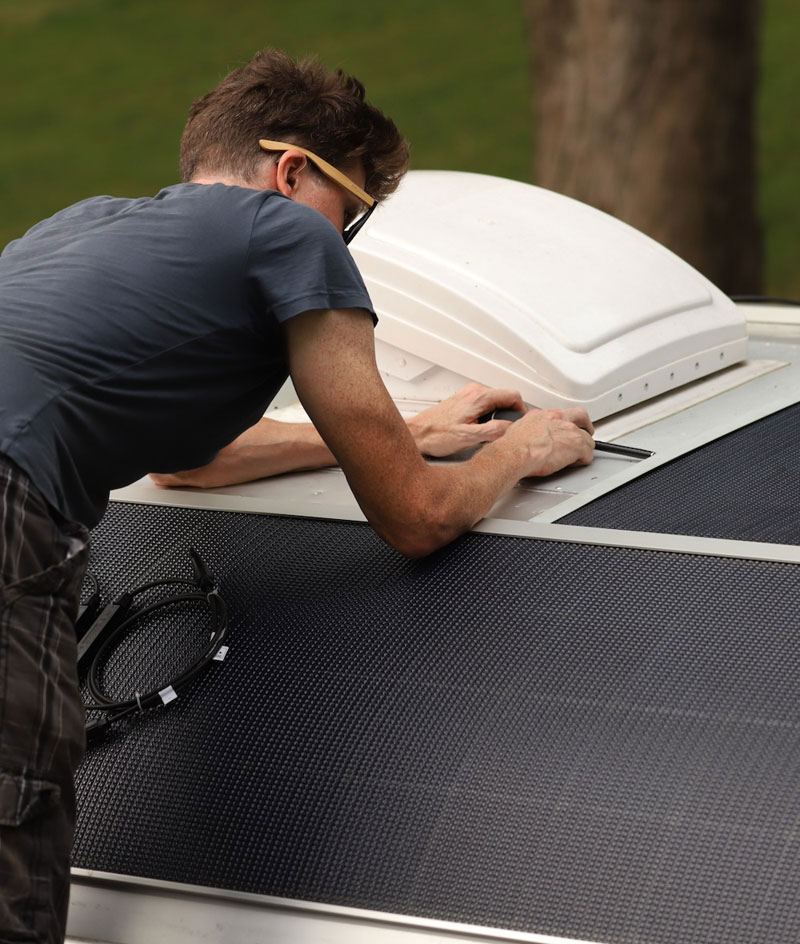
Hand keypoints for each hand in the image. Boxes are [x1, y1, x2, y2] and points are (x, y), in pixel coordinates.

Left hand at [406, 383, 524, 456]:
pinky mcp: (462, 401)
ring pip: (494, 401)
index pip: (513, 395)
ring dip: (498, 415)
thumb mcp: (469, 437)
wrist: (416, 434)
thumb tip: (511, 428)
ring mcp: (467, 395)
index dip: (521, 410)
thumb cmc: (436, 435)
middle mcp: (473, 391)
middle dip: (510, 413)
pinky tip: (480, 429)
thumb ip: (493, 431)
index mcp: (479, 397)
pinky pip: (484, 405)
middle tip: (508, 430)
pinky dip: (487, 415)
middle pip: (505, 397)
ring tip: (492, 432)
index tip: (521, 423)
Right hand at [502, 407, 594, 476]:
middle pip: (580, 416)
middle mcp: (558, 419)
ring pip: (587, 438)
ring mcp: (570, 431)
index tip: (563, 428)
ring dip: (584, 447)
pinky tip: (576, 464)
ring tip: (578, 456)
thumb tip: (524, 435)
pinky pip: (587, 454)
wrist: (517, 452)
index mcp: (544, 416)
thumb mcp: (517, 429)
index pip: (559, 415)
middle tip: (586, 432)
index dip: (564, 422)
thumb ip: (526, 430)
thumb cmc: (513, 445)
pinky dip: (583, 460)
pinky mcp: (577, 445)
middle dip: (585, 425)